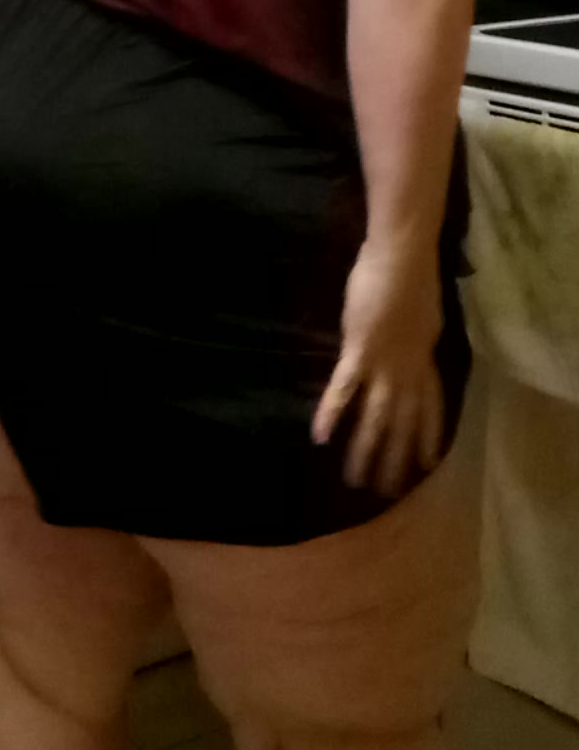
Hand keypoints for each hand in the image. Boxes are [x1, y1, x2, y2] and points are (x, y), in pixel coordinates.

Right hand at [313, 238, 443, 496]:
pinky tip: (319, 437)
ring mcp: (384, 366)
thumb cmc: (410, 275)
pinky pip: (344, 391)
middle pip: (403, 424)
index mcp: (423, 359)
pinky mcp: (359, 353)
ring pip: (375, 418)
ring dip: (365, 451)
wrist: (403, 258)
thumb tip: (417, 336)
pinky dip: (331, 414)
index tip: (427, 464)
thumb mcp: (423, 312)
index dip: (428, 436)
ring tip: (354, 480)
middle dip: (396, 459)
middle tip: (388, 491)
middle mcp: (408, 371)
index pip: (429, 407)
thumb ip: (418, 331)